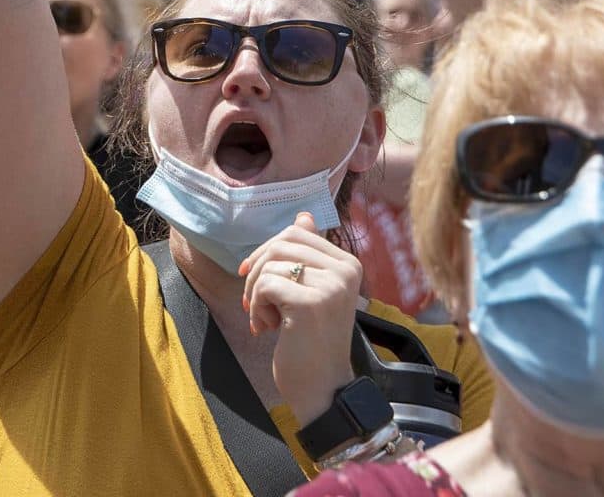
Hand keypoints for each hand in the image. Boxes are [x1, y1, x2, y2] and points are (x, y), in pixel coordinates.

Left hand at [238, 211, 362, 425]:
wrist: (323, 389)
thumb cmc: (311, 341)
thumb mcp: (311, 292)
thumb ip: (307, 255)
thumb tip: (304, 214)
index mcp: (348, 264)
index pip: (295, 232)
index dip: (267, 253)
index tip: (258, 281)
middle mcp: (346, 270)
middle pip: (280, 243)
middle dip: (257, 270)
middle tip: (254, 302)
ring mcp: (331, 286)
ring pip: (269, 264)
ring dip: (255, 292)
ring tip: (264, 318)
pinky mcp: (311, 303)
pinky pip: (265, 285)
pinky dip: (257, 307)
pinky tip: (267, 329)